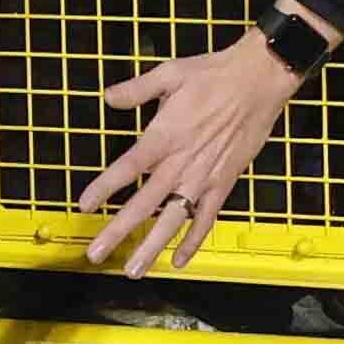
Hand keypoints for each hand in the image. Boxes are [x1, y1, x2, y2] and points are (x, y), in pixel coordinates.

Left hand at [76, 20, 319, 275]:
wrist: (259, 80)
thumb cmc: (213, 75)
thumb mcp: (169, 73)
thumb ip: (137, 89)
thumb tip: (109, 97)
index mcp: (164, 137)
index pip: (126, 168)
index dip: (103, 188)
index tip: (83, 206)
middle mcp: (181, 163)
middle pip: (143, 204)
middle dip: (118, 231)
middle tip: (95, 254)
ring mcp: (203, 178)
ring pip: (172, 220)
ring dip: (151, 246)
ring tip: (133, 270)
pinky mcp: (224, 184)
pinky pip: (205, 219)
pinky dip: (193, 241)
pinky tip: (178, 260)